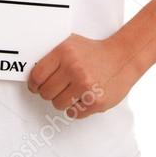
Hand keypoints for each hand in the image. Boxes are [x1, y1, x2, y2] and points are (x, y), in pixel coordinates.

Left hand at [26, 32, 142, 119]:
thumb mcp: (71, 43)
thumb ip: (52, 54)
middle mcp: (74, 69)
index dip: (33, 84)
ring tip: (71, 92)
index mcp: (64, 52)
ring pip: (58, 105)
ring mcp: (86, 86)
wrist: (123, 57)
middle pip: (46, 93)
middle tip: (56, 89)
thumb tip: (32, 68)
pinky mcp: (96, 102)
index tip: (35, 87)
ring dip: (62, 101)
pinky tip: (82, 97)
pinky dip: (75, 108)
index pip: (37, 76)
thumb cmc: (95, 51)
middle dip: (48, 93)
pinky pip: (74, 113)